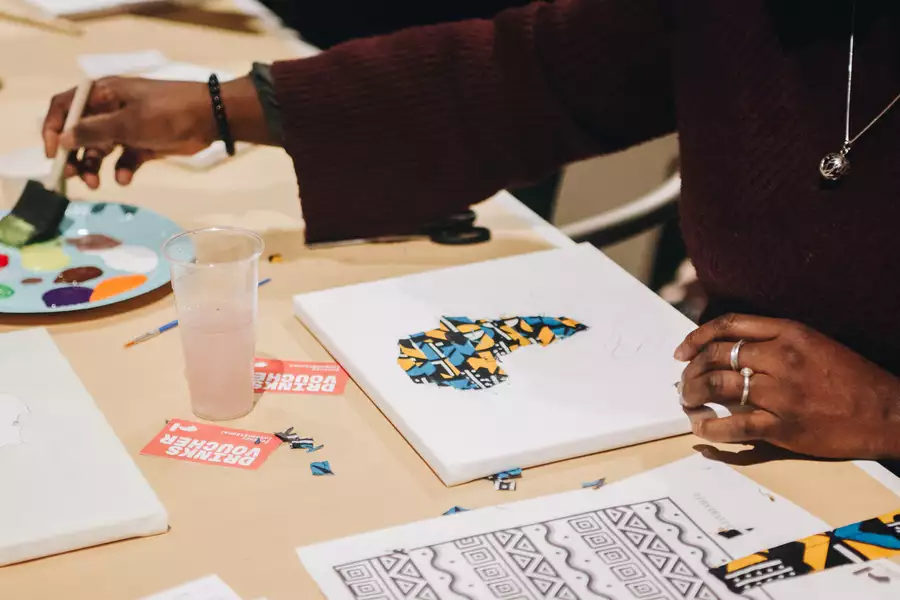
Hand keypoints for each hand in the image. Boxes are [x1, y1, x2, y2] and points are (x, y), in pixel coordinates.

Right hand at [42, 75, 268, 188]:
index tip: (53, 154)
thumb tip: (62, 139)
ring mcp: (128, 127)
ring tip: (97, 184)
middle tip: (73, 177)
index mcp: (102, 94)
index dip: (53, 129)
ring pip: (100, 150)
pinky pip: (124, 160)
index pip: (64, 107)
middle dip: (74, 155)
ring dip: (95, 167)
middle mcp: (111, 109)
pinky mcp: (144, 144)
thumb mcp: (127, 122)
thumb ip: (93, 131)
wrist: (209, 118)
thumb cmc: (166, 113)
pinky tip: (126, 179)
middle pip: (80, 133)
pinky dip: (122, 170)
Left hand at [674, 314, 899, 459]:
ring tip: (688, 403)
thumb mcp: (814, 343)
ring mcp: (781, 392)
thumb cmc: (852, 379)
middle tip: (683, 383)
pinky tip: (702, 430)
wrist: (888, 413)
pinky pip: (734, 425)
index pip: (729, 325)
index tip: (682, 351)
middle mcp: (781, 357)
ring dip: (693, 395)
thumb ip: (775, 341)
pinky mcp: (784, 426)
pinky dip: (710, 428)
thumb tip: (730, 349)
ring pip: (717, 386)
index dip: (697, 337)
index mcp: (789, 332)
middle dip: (691, 370)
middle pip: (716, 356)